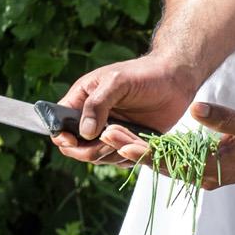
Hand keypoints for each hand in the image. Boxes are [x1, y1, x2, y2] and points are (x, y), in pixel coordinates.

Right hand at [55, 52, 200, 166]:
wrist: (175, 79)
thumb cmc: (144, 74)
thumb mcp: (117, 82)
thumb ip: (97, 104)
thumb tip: (84, 132)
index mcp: (82, 100)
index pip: (59, 125)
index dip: (62, 137)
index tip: (73, 140)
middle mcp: (92, 118)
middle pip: (76, 148)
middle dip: (88, 151)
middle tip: (108, 141)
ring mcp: (109, 132)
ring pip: (97, 157)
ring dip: (109, 154)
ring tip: (128, 136)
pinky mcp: (128, 141)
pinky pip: (119, 160)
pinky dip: (126, 157)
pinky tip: (137, 142)